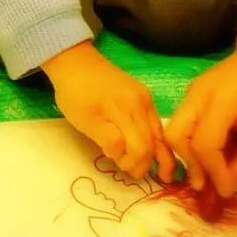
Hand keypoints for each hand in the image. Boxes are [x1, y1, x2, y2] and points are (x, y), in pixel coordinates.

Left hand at [44, 42, 174, 181]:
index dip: (131, 163)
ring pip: (159, 132)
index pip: (139, 147)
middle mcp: (140, 103)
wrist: (75, 62)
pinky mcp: (144, 94)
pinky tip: (156, 151)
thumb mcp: (84, 121)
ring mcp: (145, 97)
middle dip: (145, 163)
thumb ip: (107, 140)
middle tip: (133, 174)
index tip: (119, 165)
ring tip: (162, 174)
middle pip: (152, 142)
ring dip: (158, 154)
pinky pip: (155, 122)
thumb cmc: (74, 93)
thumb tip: (122, 155)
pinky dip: (156, 139)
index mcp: (123, 109)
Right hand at [166, 41, 236, 198]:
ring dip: (188, 154)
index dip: (213, 171)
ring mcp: (191, 92)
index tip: (226, 190)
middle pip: (176, 135)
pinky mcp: (191, 93)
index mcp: (219, 101)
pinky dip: (191, 142)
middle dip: (189, 163)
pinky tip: (210, 151)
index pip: (204, 144)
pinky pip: (182, 122)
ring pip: (175, 129)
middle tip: (206, 183)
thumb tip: (227, 184)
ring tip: (208, 171)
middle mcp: (197, 95)